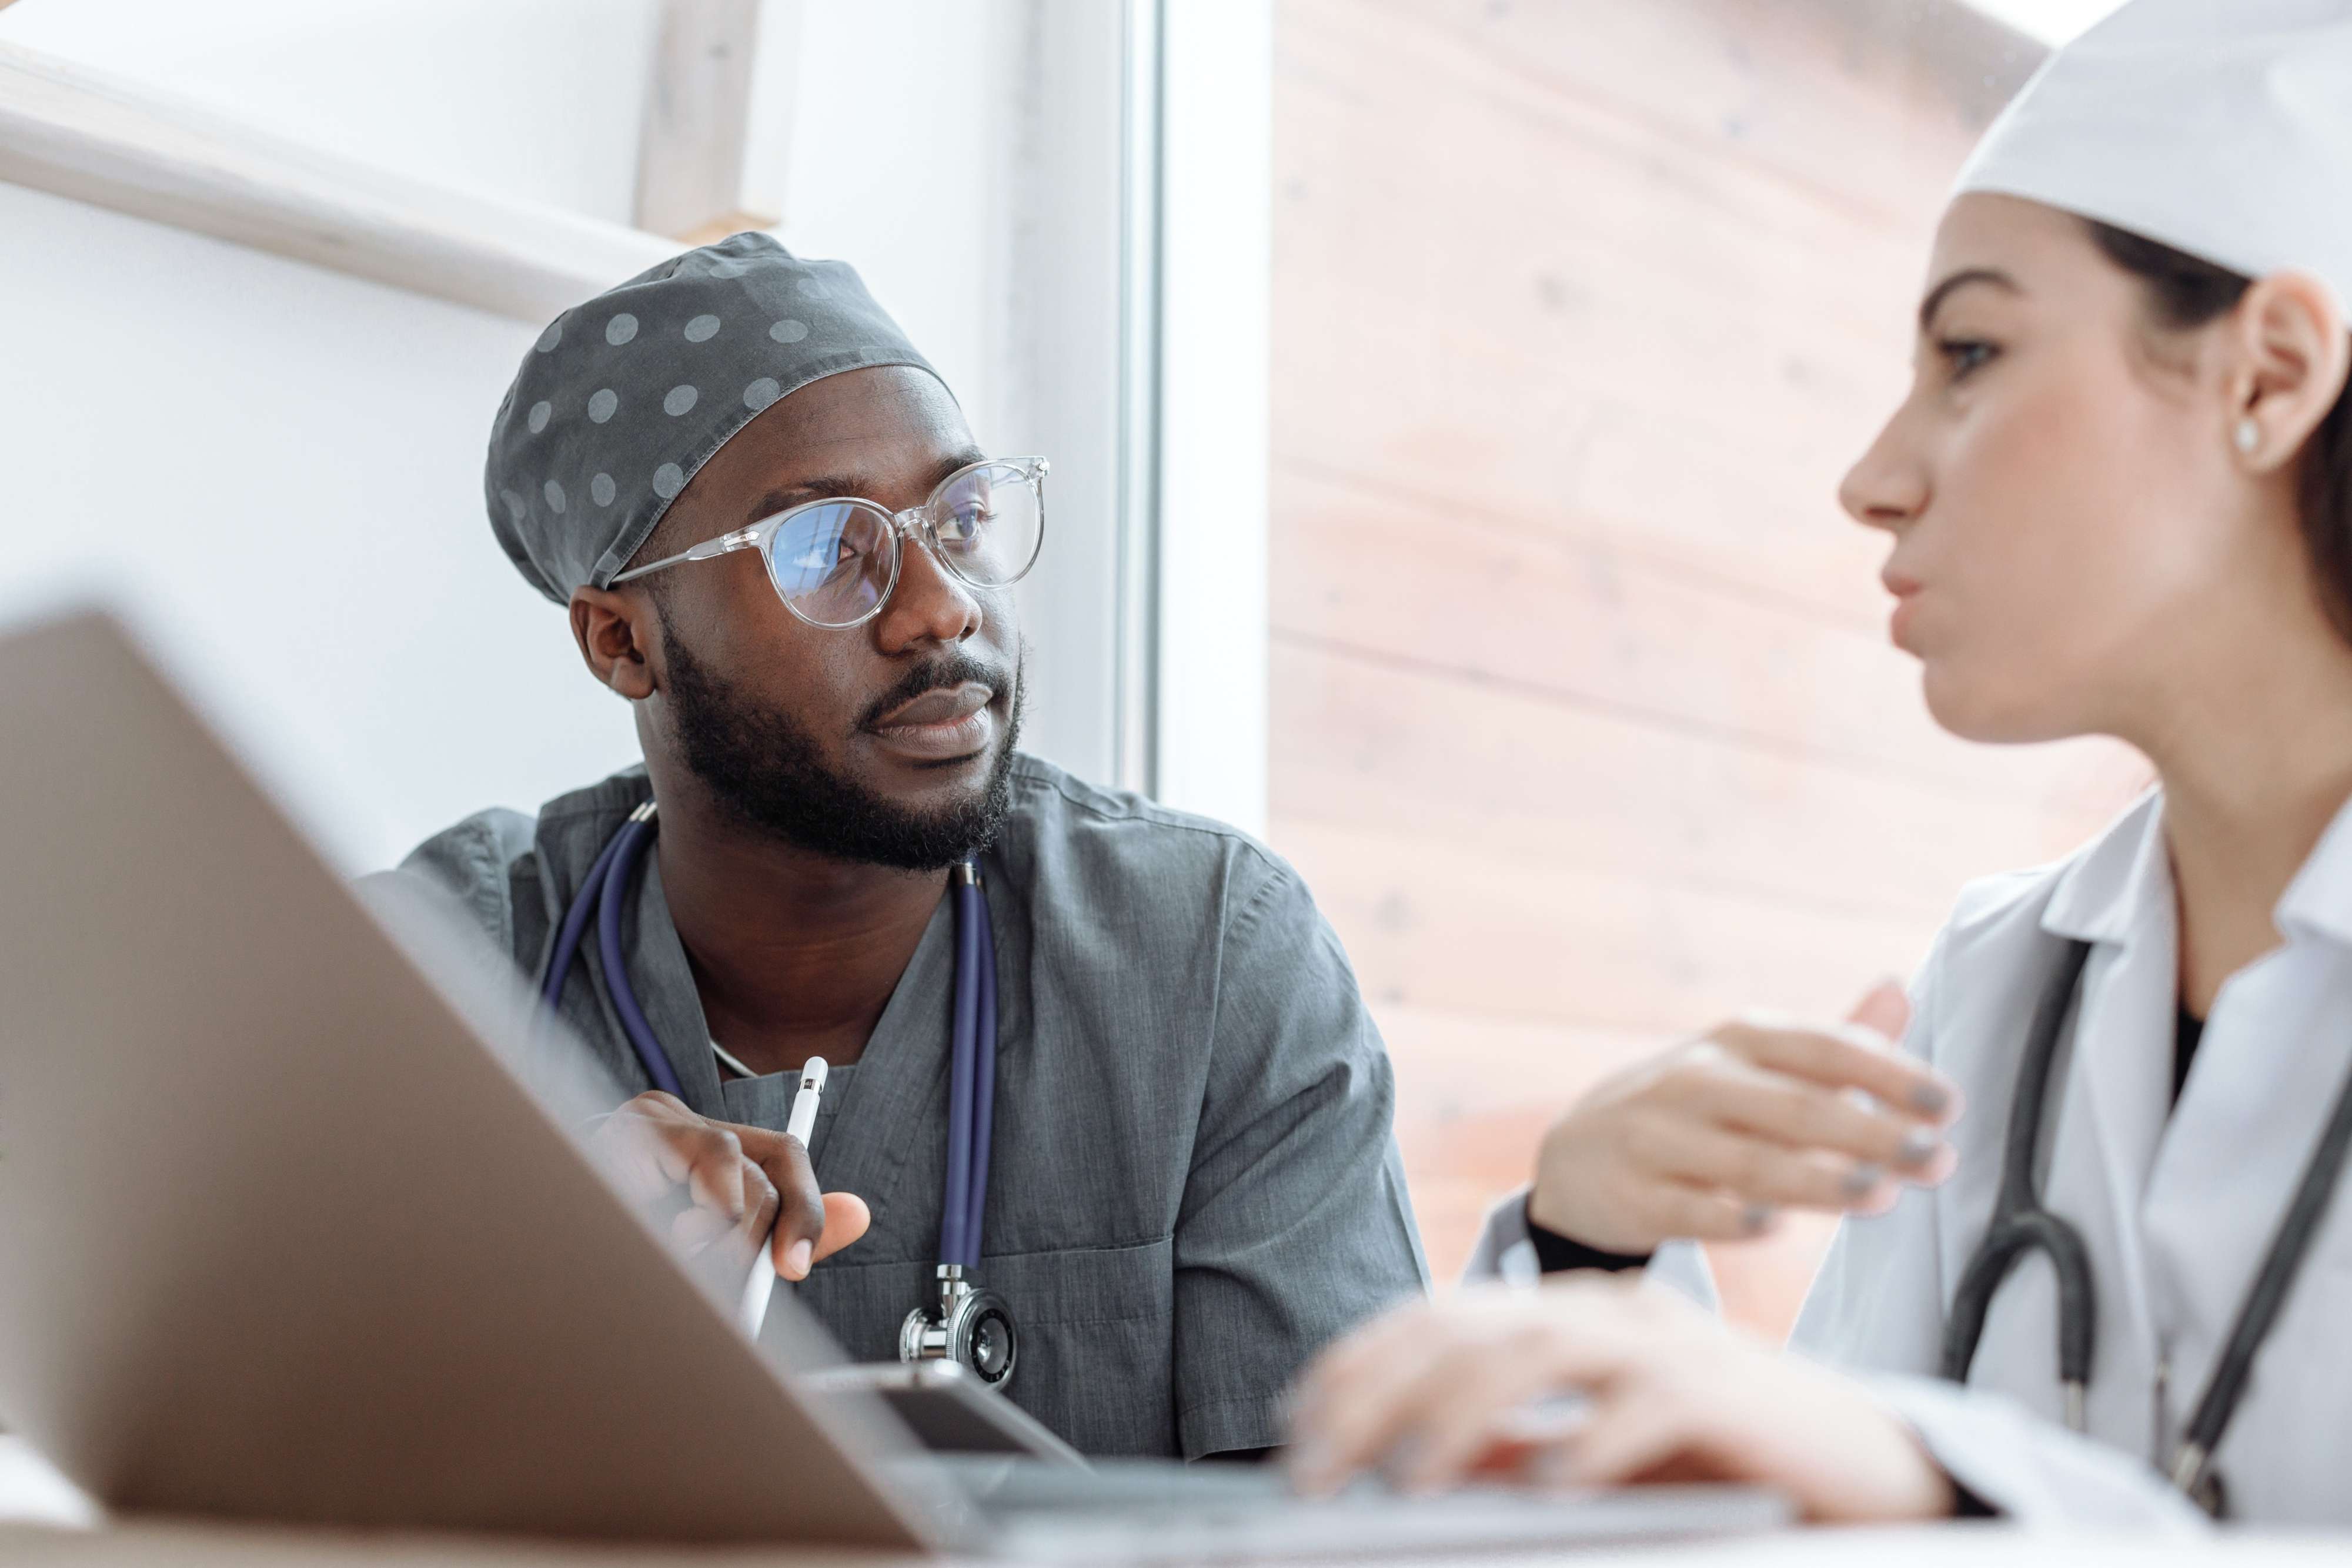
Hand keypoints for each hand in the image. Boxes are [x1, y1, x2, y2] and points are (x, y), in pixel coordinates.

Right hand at [591, 1091, 870, 1280]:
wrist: (540, 1229)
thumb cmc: (624, 1242)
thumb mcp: (710, 1242)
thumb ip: (782, 1230)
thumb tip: (859, 1213)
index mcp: (707, 1145)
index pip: (783, 1156)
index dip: (804, 1209)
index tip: (793, 1270)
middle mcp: (682, 1121)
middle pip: (761, 1169)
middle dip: (757, 1237)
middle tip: (735, 1282)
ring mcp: (649, 1121)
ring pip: (730, 1166)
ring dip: (721, 1232)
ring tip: (686, 1255)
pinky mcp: (619, 1132)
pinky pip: (679, 1171)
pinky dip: (681, 1217)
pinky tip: (656, 1234)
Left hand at [1287, 1278, 1955, 1522]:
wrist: (1867, 1465)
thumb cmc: (1720, 1462)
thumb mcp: (1591, 1456)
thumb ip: (1512, 1449)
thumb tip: (1409, 1463)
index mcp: (1570, 1312)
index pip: (1440, 1317)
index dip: (1360, 1364)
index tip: (1296, 1423)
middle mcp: (1610, 1309)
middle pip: (1469, 1328)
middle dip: (1379, 1393)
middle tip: (1316, 1464)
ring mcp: (1671, 1342)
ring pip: (1541, 1351)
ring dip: (1462, 1415)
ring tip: (1407, 1475)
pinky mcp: (1729, 1392)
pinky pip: (1649, 1402)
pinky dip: (1593, 1437)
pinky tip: (1549, 1480)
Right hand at [1527, 981, 1959, 1253]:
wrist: (1574, 1157)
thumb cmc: (1690, 1111)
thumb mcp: (1749, 1064)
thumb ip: (1829, 1043)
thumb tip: (1899, 987)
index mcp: (1737, 1042)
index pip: (1821, 1048)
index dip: (1887, 1072)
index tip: (1947, 1104)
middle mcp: (1697, 1080)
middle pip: (1795, 1107)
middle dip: (1871, 1132)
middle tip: (1937, 1158)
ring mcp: (1659, 1137)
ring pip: (1748, 1161)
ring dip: (1818, 1179)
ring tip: (1881, 1196)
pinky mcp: (1633, 1195)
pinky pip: (1687, 1208)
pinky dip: (1730, 1218)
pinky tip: (1775, 1226)